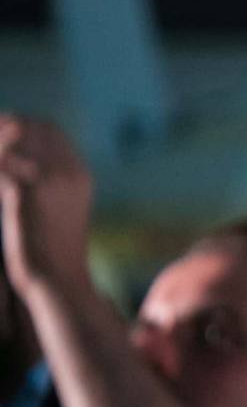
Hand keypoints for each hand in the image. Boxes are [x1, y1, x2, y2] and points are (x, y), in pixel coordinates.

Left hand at [0, 116, 94, 300]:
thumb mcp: (62, 208)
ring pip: (6, 141)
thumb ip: (49, 181)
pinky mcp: (25, 191)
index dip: (23, 126)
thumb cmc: (52, 249)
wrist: (59, 280)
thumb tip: (23, 165)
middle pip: (27, 127)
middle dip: (2, 131)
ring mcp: (48, 178)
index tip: (2, 134)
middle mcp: (68, 170)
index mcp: (79, 173)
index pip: (50, 129)